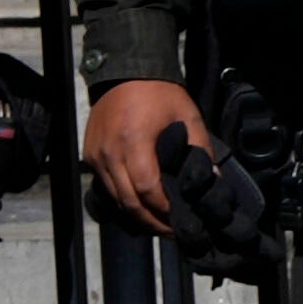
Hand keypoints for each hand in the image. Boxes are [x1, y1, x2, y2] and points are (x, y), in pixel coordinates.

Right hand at [86, 76, 208, 231]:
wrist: (125, 71)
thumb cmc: (158, 92)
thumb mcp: (187, 115)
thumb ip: (200, 149)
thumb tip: (213, 181)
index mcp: (134, 141)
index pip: (148, 190)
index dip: (164, 211)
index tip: (181, 221)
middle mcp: (109, 152)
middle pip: (129, 202)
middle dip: (151, 222)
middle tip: (171, 232)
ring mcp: (95, 155)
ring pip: (115, 199)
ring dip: (136, 215)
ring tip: (158, 223)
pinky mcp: (89, 155)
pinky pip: (105, 187)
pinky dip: (122, 200)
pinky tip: (140, 205)